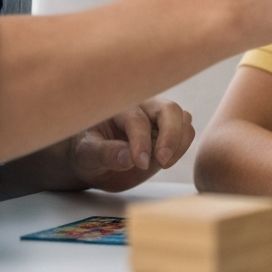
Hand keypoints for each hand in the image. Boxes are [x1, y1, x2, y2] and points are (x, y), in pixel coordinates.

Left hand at [65, 97, 194, 191]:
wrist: (93, 162)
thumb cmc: (86, 153)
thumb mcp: (86, 154)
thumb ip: (105, 153)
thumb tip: (127, 158)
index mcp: (120, 108)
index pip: (138, 120)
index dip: (141, 141)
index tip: (139, 163)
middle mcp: (144, 109)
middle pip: (170, 110)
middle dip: (171, 135)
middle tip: (163, 161)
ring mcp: (158, 121)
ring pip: (183, 119)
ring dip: (179, 141)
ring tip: (163, 163)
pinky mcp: (169, 134)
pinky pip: (186, 133)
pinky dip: (182, 147)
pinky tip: (165, 163)